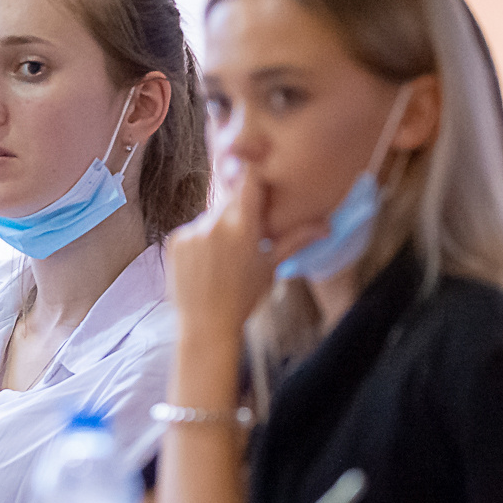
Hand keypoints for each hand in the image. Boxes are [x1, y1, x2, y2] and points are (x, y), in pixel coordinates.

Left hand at [165, 168, 329, 345]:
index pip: (248, 179)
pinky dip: (199, 241)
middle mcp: (214, 223)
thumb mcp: (271, 267)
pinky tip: (205, 264)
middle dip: (237, 211)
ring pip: (209, 216)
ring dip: (218, 228)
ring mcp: (191, 231)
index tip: (257, 180)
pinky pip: (191, 230)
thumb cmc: (244, 298)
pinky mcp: (174, 240)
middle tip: (242, 237)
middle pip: (228, 199)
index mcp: (242, 226)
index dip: (252, 177)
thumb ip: (296, 239)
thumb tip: (327, 226)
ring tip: (222, 259)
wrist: (206, 325)